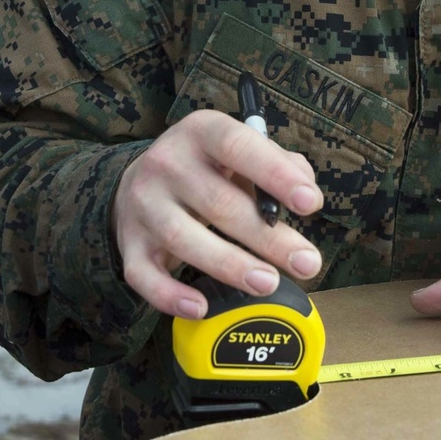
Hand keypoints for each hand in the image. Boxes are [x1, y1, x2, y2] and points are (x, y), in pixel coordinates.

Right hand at [111, 110, 323, 317]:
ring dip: (229, 265)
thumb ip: (279, 163)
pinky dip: (170, 295)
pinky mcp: (130, 244)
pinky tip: (200, 307)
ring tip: (268, 283)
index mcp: (200, 132)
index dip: (276, 175)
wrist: (140, 181)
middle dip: (267, 237)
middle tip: (307, 262)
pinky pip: (144, 275)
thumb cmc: (209, 168)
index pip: (238, 147)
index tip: (311, 204)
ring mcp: (144, 205)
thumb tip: (307, 192)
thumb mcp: (240, 150)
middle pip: (218, 202)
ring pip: (182, 238)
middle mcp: (166, 164)